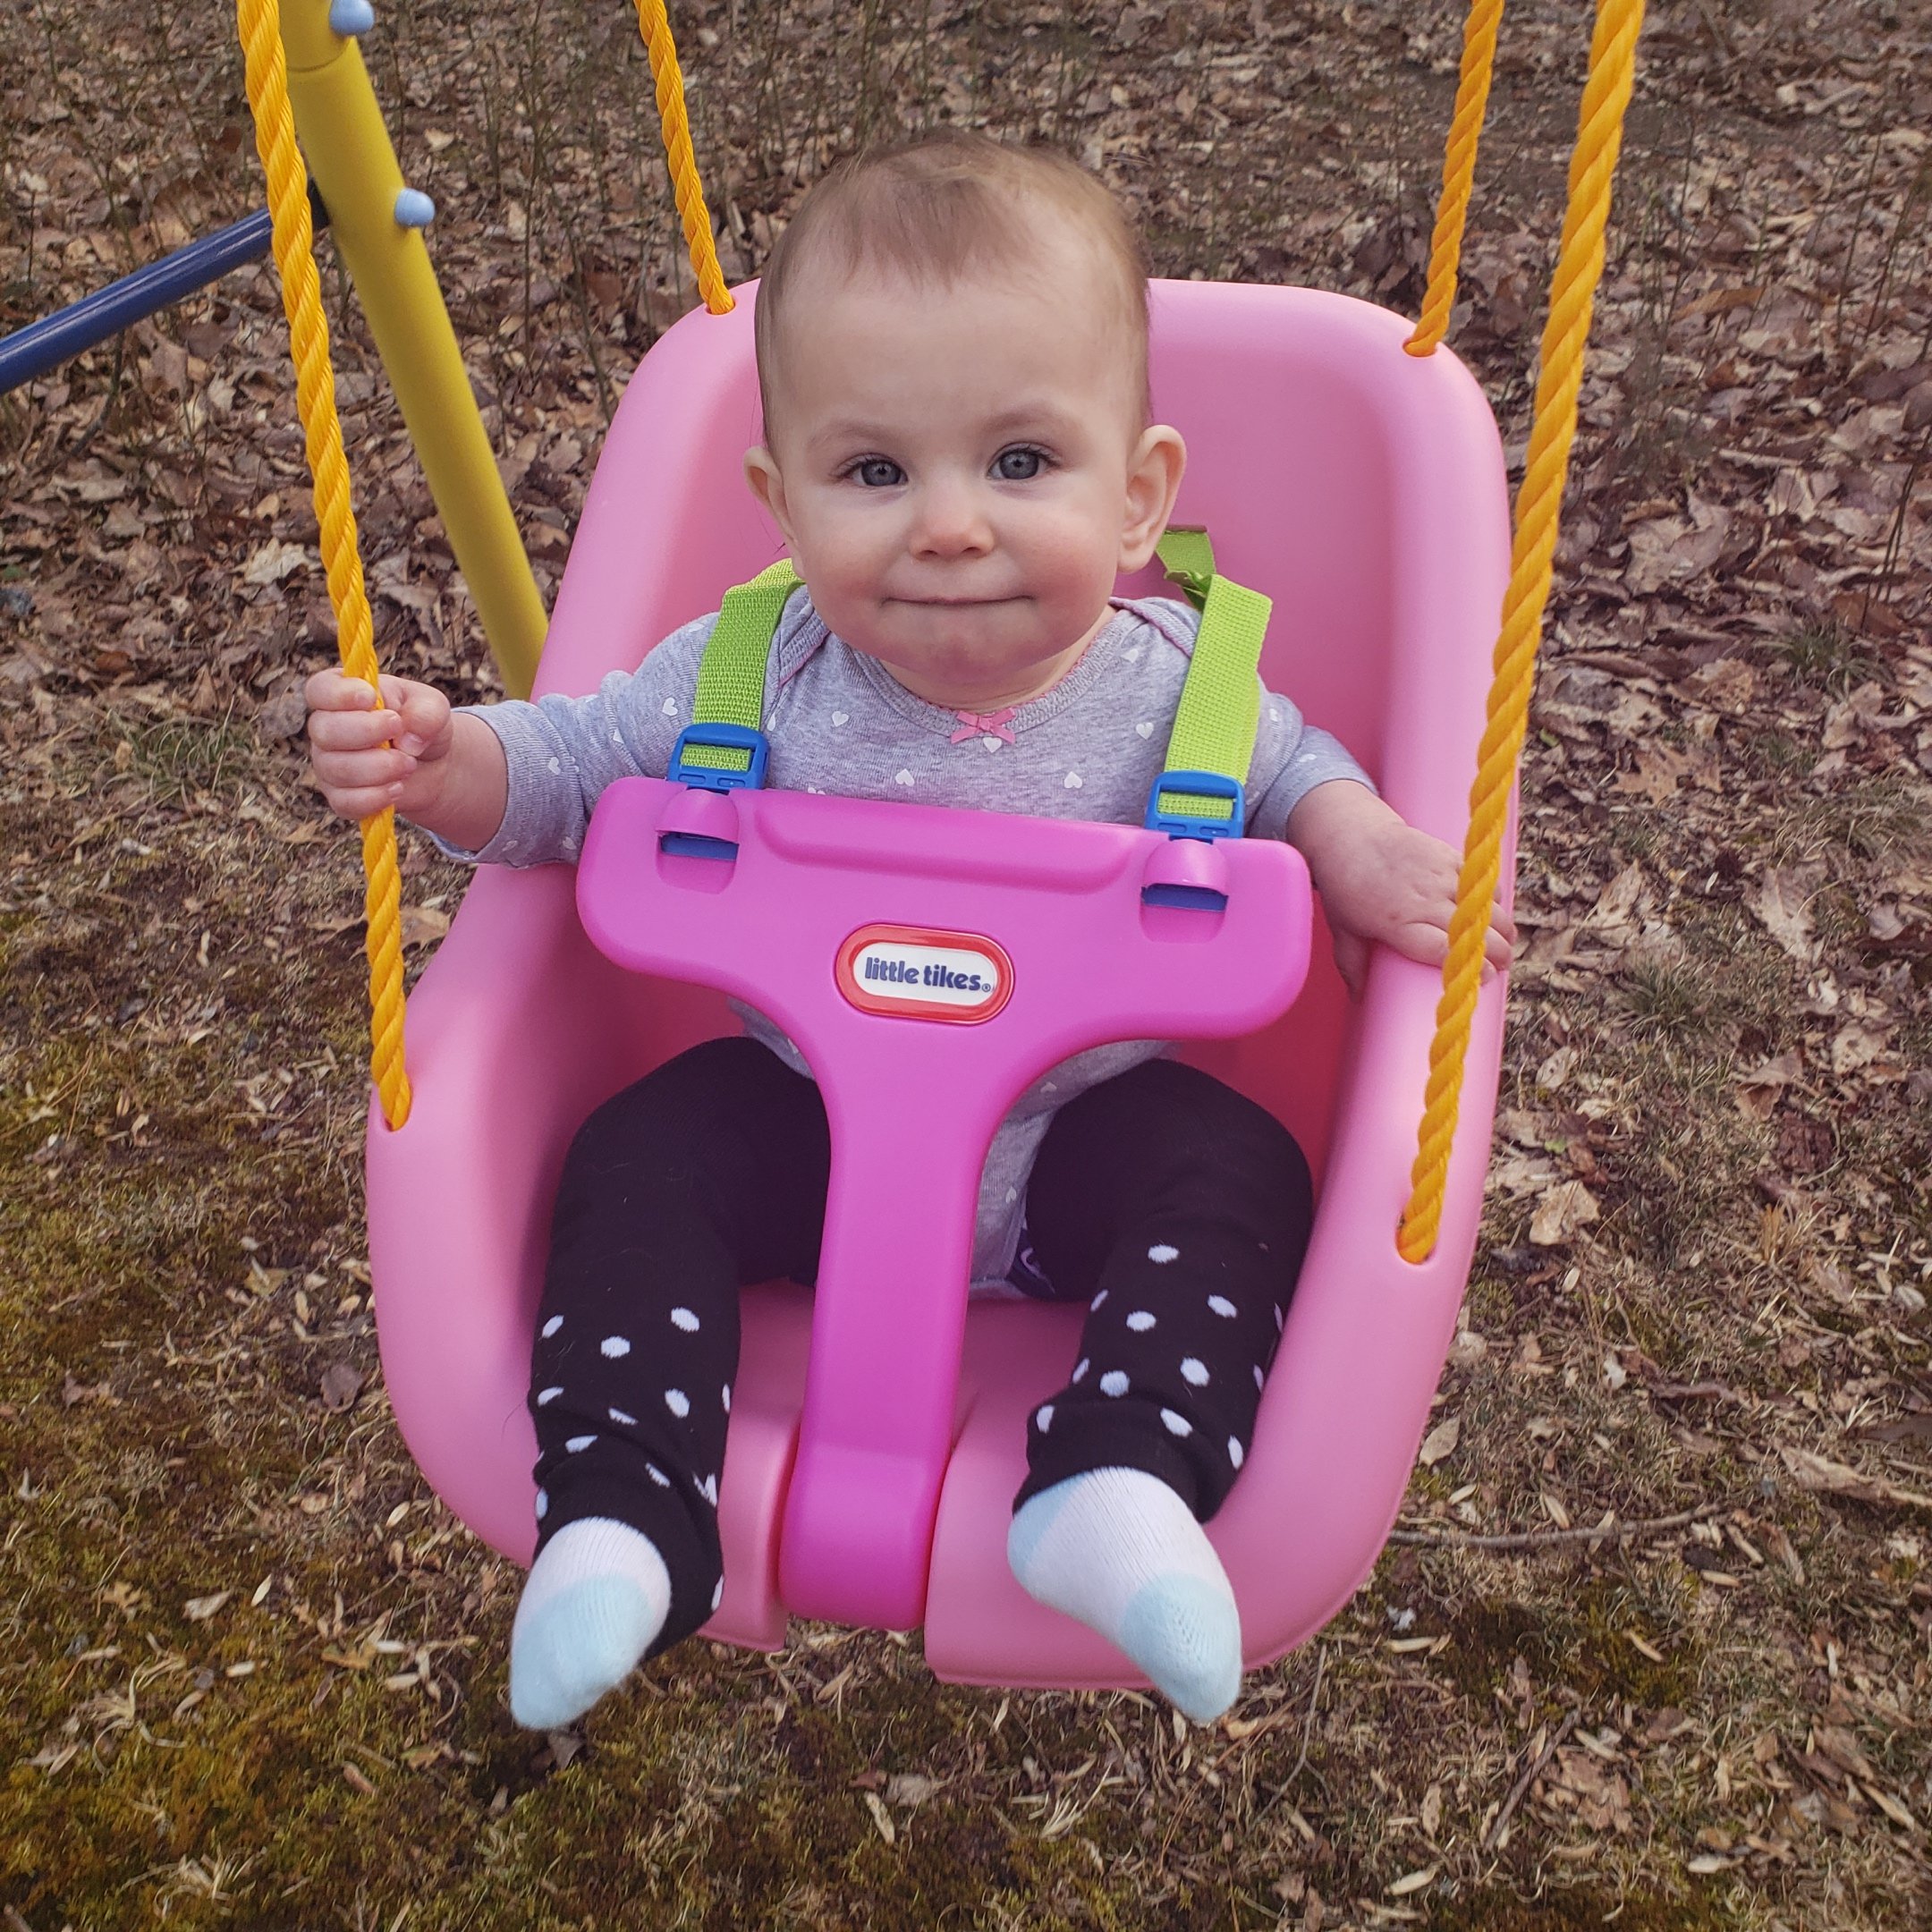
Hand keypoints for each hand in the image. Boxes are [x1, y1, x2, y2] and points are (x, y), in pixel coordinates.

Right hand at [304, 668, 454, 822]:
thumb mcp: (434, 708)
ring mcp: (329, 765)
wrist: (433, 764)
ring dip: (380, 768)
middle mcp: (327, 729)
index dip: (339, 695)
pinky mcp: (340, 797)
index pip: (319, 689)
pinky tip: (398, 788)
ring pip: (337, 769)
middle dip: (367, 733)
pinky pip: (346, 802)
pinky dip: (376, 797)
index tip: (370, 698)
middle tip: (401, 733)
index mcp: (342, 696)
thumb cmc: (423, 724)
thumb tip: (406, 739)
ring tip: (409, 763)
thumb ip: (426, 712)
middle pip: (324, 732)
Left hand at [1286, 782, 1514, 1000]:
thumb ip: (1352, 966)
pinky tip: (1496, 912)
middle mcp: (1421, 899)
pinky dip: (1493, 896)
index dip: (1471, 966)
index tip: (1487, 977)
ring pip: (1483, 904)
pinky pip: (1479, 879)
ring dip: (1503, 926)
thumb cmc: (1345, 888)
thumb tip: (1359, 1001)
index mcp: (1396, 922)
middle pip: (1471, 930)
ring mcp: (1437, 874)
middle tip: (1505, 965)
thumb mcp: (1343, 930)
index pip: (1442, 950)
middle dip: (1498, 951)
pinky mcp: (1446, 855)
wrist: (1351, 835)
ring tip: (1509, 944)